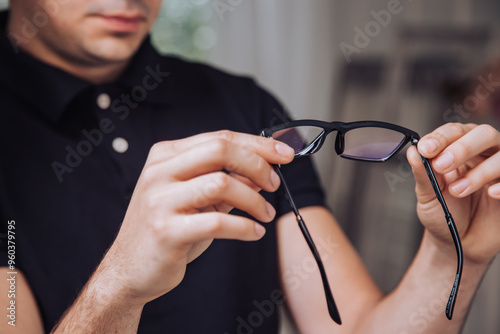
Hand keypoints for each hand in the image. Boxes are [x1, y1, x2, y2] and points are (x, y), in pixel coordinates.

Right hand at [95, 130, 293, 305]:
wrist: (129, 270)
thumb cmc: (168, 229)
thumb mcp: (197, 198)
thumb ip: (226, 180)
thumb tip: (264, 169)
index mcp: (165, 156)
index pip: (219, 138)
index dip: (257, 144)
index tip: (285, 153)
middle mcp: (159, 172)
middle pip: (220, 151)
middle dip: (257, 164)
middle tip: (274, 183)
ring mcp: (159, 200)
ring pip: (221, 184)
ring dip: (254, 200)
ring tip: (265, 214)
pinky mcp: (165, 230)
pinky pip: (217, 222)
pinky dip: (244, 227)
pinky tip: (254, 232)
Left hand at [407, 123, 499, 264]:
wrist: (459, 245)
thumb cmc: (444, 215)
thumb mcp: (427, 196)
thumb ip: (422, 174)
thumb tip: (412, 151)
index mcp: (459, 150)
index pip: (454, 132)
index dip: (441, 137)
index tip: (426, 149)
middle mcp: (484, 155)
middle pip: (484, 134)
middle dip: (462, 147)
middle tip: (441, 166)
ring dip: (479, 171)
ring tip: (457, 191)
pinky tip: (491, 193)